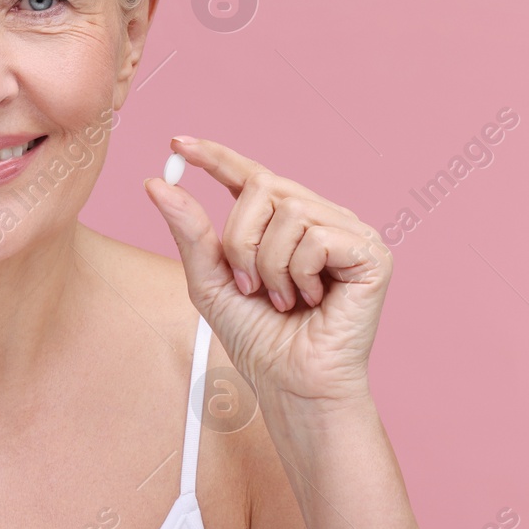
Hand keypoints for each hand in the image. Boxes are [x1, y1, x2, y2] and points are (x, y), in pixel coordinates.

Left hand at [144, 136, 392, 407]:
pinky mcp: (372, 252)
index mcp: (283, 223)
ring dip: (269, 263)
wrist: (293, 385)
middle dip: (241, 238)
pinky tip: (311, 300)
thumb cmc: (259, 340)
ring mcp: (349, 232)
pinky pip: (319, 235)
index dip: (216, 156)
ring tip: (281, 299)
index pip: (249, 175)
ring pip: (290, 210)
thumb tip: (156, 184)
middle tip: (247, 284)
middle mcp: (320, 218)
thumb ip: (189, 232)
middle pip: (264, 186)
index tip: (176, 142)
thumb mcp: (209, 281)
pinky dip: (300, 271)